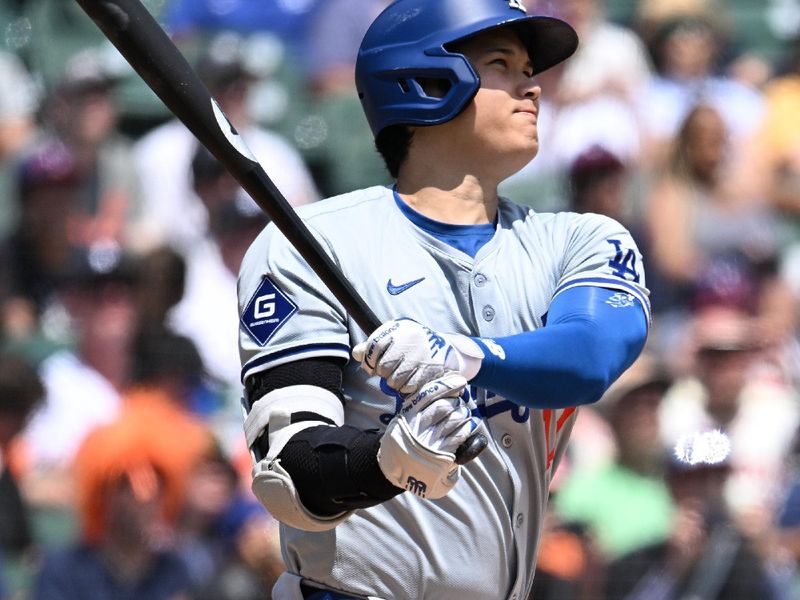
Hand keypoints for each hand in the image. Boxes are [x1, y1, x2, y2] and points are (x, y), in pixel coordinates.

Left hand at [352, 318, 484, 394]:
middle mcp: (410, 340)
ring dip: (394, 382)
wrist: (446, 349)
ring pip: (394, 380)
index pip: (373, 346)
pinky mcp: (428, 371)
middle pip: (383, 366)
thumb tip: (356, 353)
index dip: (368, 360)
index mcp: (399, 329)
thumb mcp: (394, 337)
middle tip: (389, 371)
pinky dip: (405, 388)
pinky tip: (410, 380)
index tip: (371, 366)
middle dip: (382, 373)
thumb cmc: (414, 343)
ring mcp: (420, 357)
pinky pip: (407, 387)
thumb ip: (373, 345)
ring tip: (401, 376)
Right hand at [378, 374, 485, 498]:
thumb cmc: (404, 442)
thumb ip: (417, 408)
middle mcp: (417, 427)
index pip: (428, 394)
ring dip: (462, 413)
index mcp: (407, 416)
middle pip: (443, 406)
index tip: (459, 381)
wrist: (397, 471)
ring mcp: (429, 442)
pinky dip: (467, 428)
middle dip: (456, 401)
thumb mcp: (403, 422)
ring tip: (464, 413)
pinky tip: (469, 424)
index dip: (446, 385)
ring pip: (453, 419)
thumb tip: (443, 390)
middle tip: (460, 401)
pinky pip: (458, 436)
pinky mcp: (440, 455)